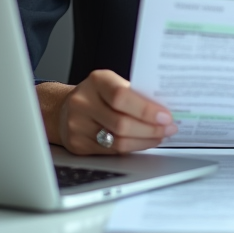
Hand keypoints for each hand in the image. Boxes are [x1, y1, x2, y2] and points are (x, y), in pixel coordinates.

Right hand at [37, 70, 177, 154]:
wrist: (64, 108)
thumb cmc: (97, 95)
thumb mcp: (112, 84)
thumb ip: (134, 94)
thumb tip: (164, 110)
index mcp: (97, 81)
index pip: (122, 96)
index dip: (146, 109)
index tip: (166, 116)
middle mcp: (83, 102)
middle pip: (122, 123)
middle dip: (151, 129)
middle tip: (169, 128)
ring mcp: (78, 125)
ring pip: (118, 141)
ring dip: (144, 141)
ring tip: (160, 136)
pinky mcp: (78, 145)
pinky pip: (111, 151)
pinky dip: (132, 148)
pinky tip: (143, 142)